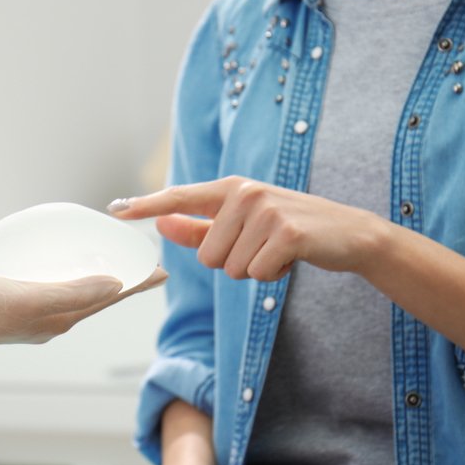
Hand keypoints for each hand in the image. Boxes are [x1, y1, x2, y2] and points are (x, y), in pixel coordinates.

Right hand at [0, 267, 166, 359]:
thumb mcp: (30, 297)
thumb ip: (73, 292)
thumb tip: (116, 284)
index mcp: (61, 319)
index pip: (109, 298)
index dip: (136, 284)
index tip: (162, 271)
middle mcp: (52, 320)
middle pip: (98, 296)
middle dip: (123, 282)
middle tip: (143, 264)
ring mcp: (33, 315)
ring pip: (77, 294)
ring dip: (99, 280)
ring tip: (112, 264)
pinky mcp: (14, 306)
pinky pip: (54, 288)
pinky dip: (69, 276)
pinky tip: (60, 265)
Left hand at [109, 176, 388, 280]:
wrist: (347, 234)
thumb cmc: (289, 230)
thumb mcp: (243, 225)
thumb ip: (199, 227)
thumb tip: (160, 224)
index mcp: (230, 189)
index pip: (179, 197)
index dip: (147, 205)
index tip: (117, 210)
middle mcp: (244, 193)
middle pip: (207, 257)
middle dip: (233, 263)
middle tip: (263, 247)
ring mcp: (265, 210)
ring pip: (231, 269)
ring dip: (254, 270)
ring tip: (278, 250)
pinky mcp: (285, 233)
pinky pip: (255, 274)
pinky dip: (272, 276)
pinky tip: (291, 258)